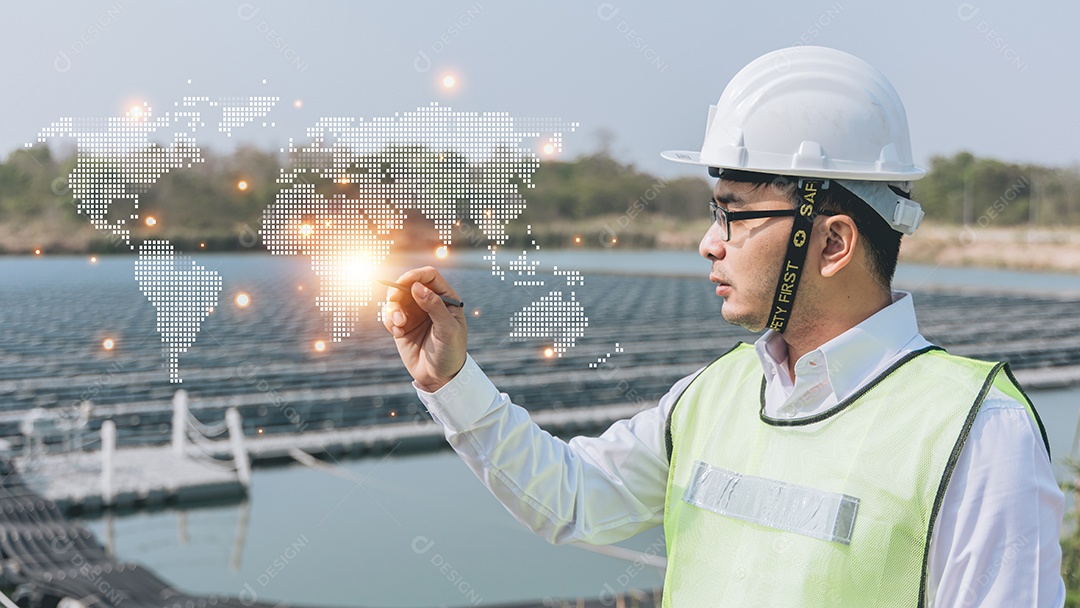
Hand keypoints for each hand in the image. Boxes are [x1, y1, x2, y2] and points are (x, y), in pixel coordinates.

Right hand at [381, 266, 467, 391]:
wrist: (440, 378)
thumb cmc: (451, 352)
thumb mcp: (447, 330)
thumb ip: (434, 307)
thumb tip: (417, 287)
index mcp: (446, 298)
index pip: (429, 276)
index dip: (415, 275)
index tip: (404, 284)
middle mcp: (429, 302)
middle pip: (408, 284)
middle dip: (398, 291)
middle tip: (394, 302)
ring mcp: (415, 314)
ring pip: (395, 299)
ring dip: (393, 309)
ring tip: (400, 325)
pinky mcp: (402, 326)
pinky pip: (389, 315)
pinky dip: (390, 321)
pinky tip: (398, 333)